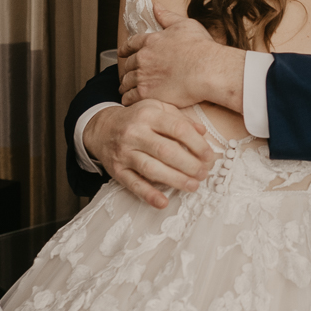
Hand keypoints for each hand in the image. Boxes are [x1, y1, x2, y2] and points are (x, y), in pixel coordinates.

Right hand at [83, 98, 215, 209]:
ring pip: (152, 169)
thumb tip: (203, 131)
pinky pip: (133, 184)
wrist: (102, 128)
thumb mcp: (157, 108)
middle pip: (166, 151)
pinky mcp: (117, 170)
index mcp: (148, 114)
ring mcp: (124, 152)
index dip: (197, 144)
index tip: (208, 156)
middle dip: (189, 165)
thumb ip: (180, 118)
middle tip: (204, 173)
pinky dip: (148, 195)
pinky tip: (163, 202)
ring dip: (175, 180)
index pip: (177, 129)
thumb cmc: (137, 119)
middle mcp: (135, 133)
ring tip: (193, 186)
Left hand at [118, 8, 216, 107]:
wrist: (207, 70)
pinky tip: (131, 101)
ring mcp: (143, 76)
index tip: (123, 54)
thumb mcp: (185, 25)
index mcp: (151, 41)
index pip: (131, 44)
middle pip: (128, 65)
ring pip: (126, 82)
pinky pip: (129, 97)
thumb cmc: (201, 48)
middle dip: (127, 70)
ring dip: (125, 86)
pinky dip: (128, 99)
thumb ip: (168, 17)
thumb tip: (156, 6)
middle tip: (128, 75)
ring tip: (127, 90)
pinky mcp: (146, 93)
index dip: (126, 49)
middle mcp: (143, 58)